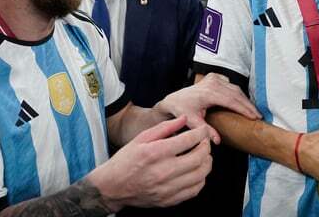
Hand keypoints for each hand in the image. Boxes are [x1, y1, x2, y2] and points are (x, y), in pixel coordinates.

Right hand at [90, 116, 211, 209]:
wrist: (112, 187)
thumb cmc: (125, 160)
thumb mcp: (141, 138)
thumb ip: (165, 128)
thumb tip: (184, 118)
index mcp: (155, 153)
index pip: (189, 140)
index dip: (201, 133)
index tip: (203, 130)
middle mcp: (163, 172)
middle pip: (199, 158)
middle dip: (206, 147)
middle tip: (204, 142)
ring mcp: (167, 188)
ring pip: (200, 175)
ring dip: (207, 163)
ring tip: (203, 156)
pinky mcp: (169, 200)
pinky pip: (194, 190)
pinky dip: (201, 179)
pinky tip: (196, 171)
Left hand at [155, 73, 261, 143]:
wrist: (173, 99)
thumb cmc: (182, 110)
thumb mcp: (191, 121)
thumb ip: (205, 130)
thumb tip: (217, 141)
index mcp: (208, 92)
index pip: (231, 100)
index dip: (244, 109)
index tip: (254, 117)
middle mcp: (213, 83)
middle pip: (236, 94)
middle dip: (248, 105)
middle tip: (258, 116)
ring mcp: (214, 78)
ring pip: (235, 88)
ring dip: (245, 100)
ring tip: (253, 111)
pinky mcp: (215, 77)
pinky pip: (230, 85)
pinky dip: (238, 93)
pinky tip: (242, 102)